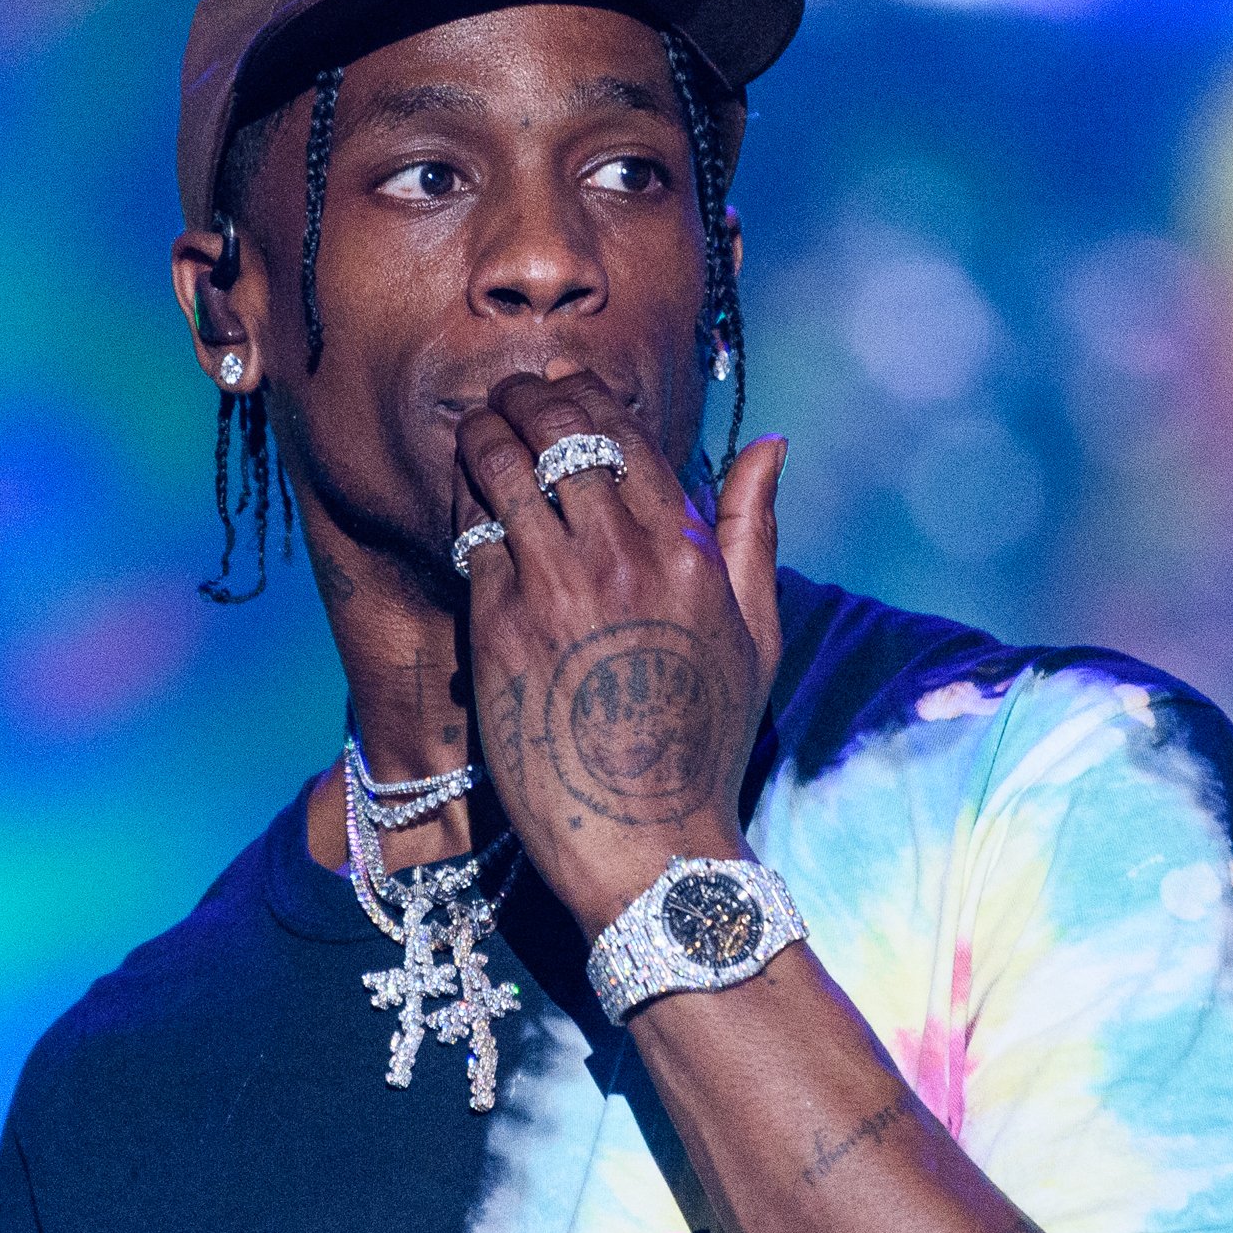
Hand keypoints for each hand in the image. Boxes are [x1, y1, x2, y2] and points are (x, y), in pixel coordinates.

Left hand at [453, 370, 784, 935]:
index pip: (625, 433)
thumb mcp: (754, 633)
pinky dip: (463, 505)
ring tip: (477, 431)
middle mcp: (621, 558)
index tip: (564, 392)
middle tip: (508, 399)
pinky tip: (462, 502)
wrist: (648, 840)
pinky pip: (470, 534)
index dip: (585, 398)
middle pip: (558, 433)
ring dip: (484, 436)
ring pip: (502, 468)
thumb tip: (770, 442)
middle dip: (526, 400)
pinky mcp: (499, 627)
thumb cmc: (704, 741)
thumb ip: (751, 529)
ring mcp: (555, 589)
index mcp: (686, 553)